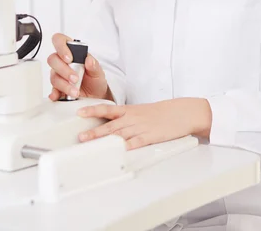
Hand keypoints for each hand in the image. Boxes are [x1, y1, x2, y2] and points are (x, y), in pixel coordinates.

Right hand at [47, 33, 109, 100]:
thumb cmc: (95, 79)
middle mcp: (62, 62)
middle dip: (64, 70)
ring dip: (64, 84)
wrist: (96, 96)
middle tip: (75, 78)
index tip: (69, 58)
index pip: (60, 40)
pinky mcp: (57, 88)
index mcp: (72, 52)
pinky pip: (52, 89)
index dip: (61, 47)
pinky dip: (55, 93)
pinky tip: (59, 95)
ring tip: (75, 91)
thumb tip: (89, 59)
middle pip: (53, 59)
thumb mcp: (98, 71)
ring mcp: (58, 75)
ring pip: (53, 76)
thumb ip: (94, 65)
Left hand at [77, 98, 211, 149]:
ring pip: (120, 134)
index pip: (108, 109)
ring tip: (92, 146)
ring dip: (105, 140)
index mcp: (130, 110)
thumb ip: (126, 117)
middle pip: (110, 125)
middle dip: (95, 131)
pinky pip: (137, 142)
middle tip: (81, 136)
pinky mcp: (151, 136)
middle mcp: (133, 118)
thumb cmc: (162, 112)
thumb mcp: (141, 111)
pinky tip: (119, 150)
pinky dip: (128, 146)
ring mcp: (141, 127)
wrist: (181, 112)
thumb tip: (112, 125)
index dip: (93, 111)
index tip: (79, 113)